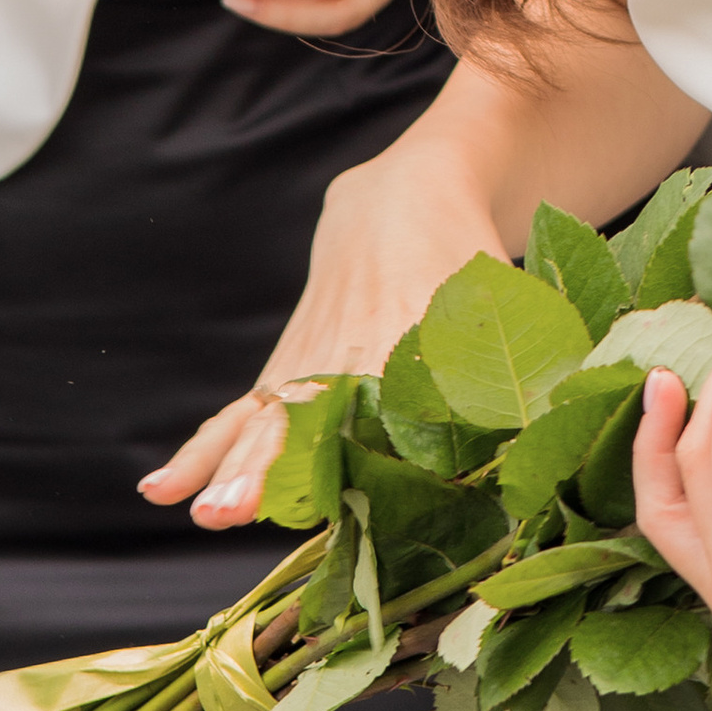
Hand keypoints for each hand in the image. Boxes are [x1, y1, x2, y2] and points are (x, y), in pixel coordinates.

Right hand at [142, 114, 499, 526]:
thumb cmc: (470, 261)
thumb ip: (525, 372)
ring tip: (208, 513)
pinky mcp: (288, 368)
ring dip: (237, 467)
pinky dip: (202, 449)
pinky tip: (160, 491)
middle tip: (243, 511)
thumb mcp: (504, 305)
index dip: (367, 448)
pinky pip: (239, 412)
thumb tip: (551, 428)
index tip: (344, 496)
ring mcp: (310, 361)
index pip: (387, 402)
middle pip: (310, 416)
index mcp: (410, 336)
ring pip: (268, 419)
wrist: (409, 197)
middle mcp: (350, 354)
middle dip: (279, 465)